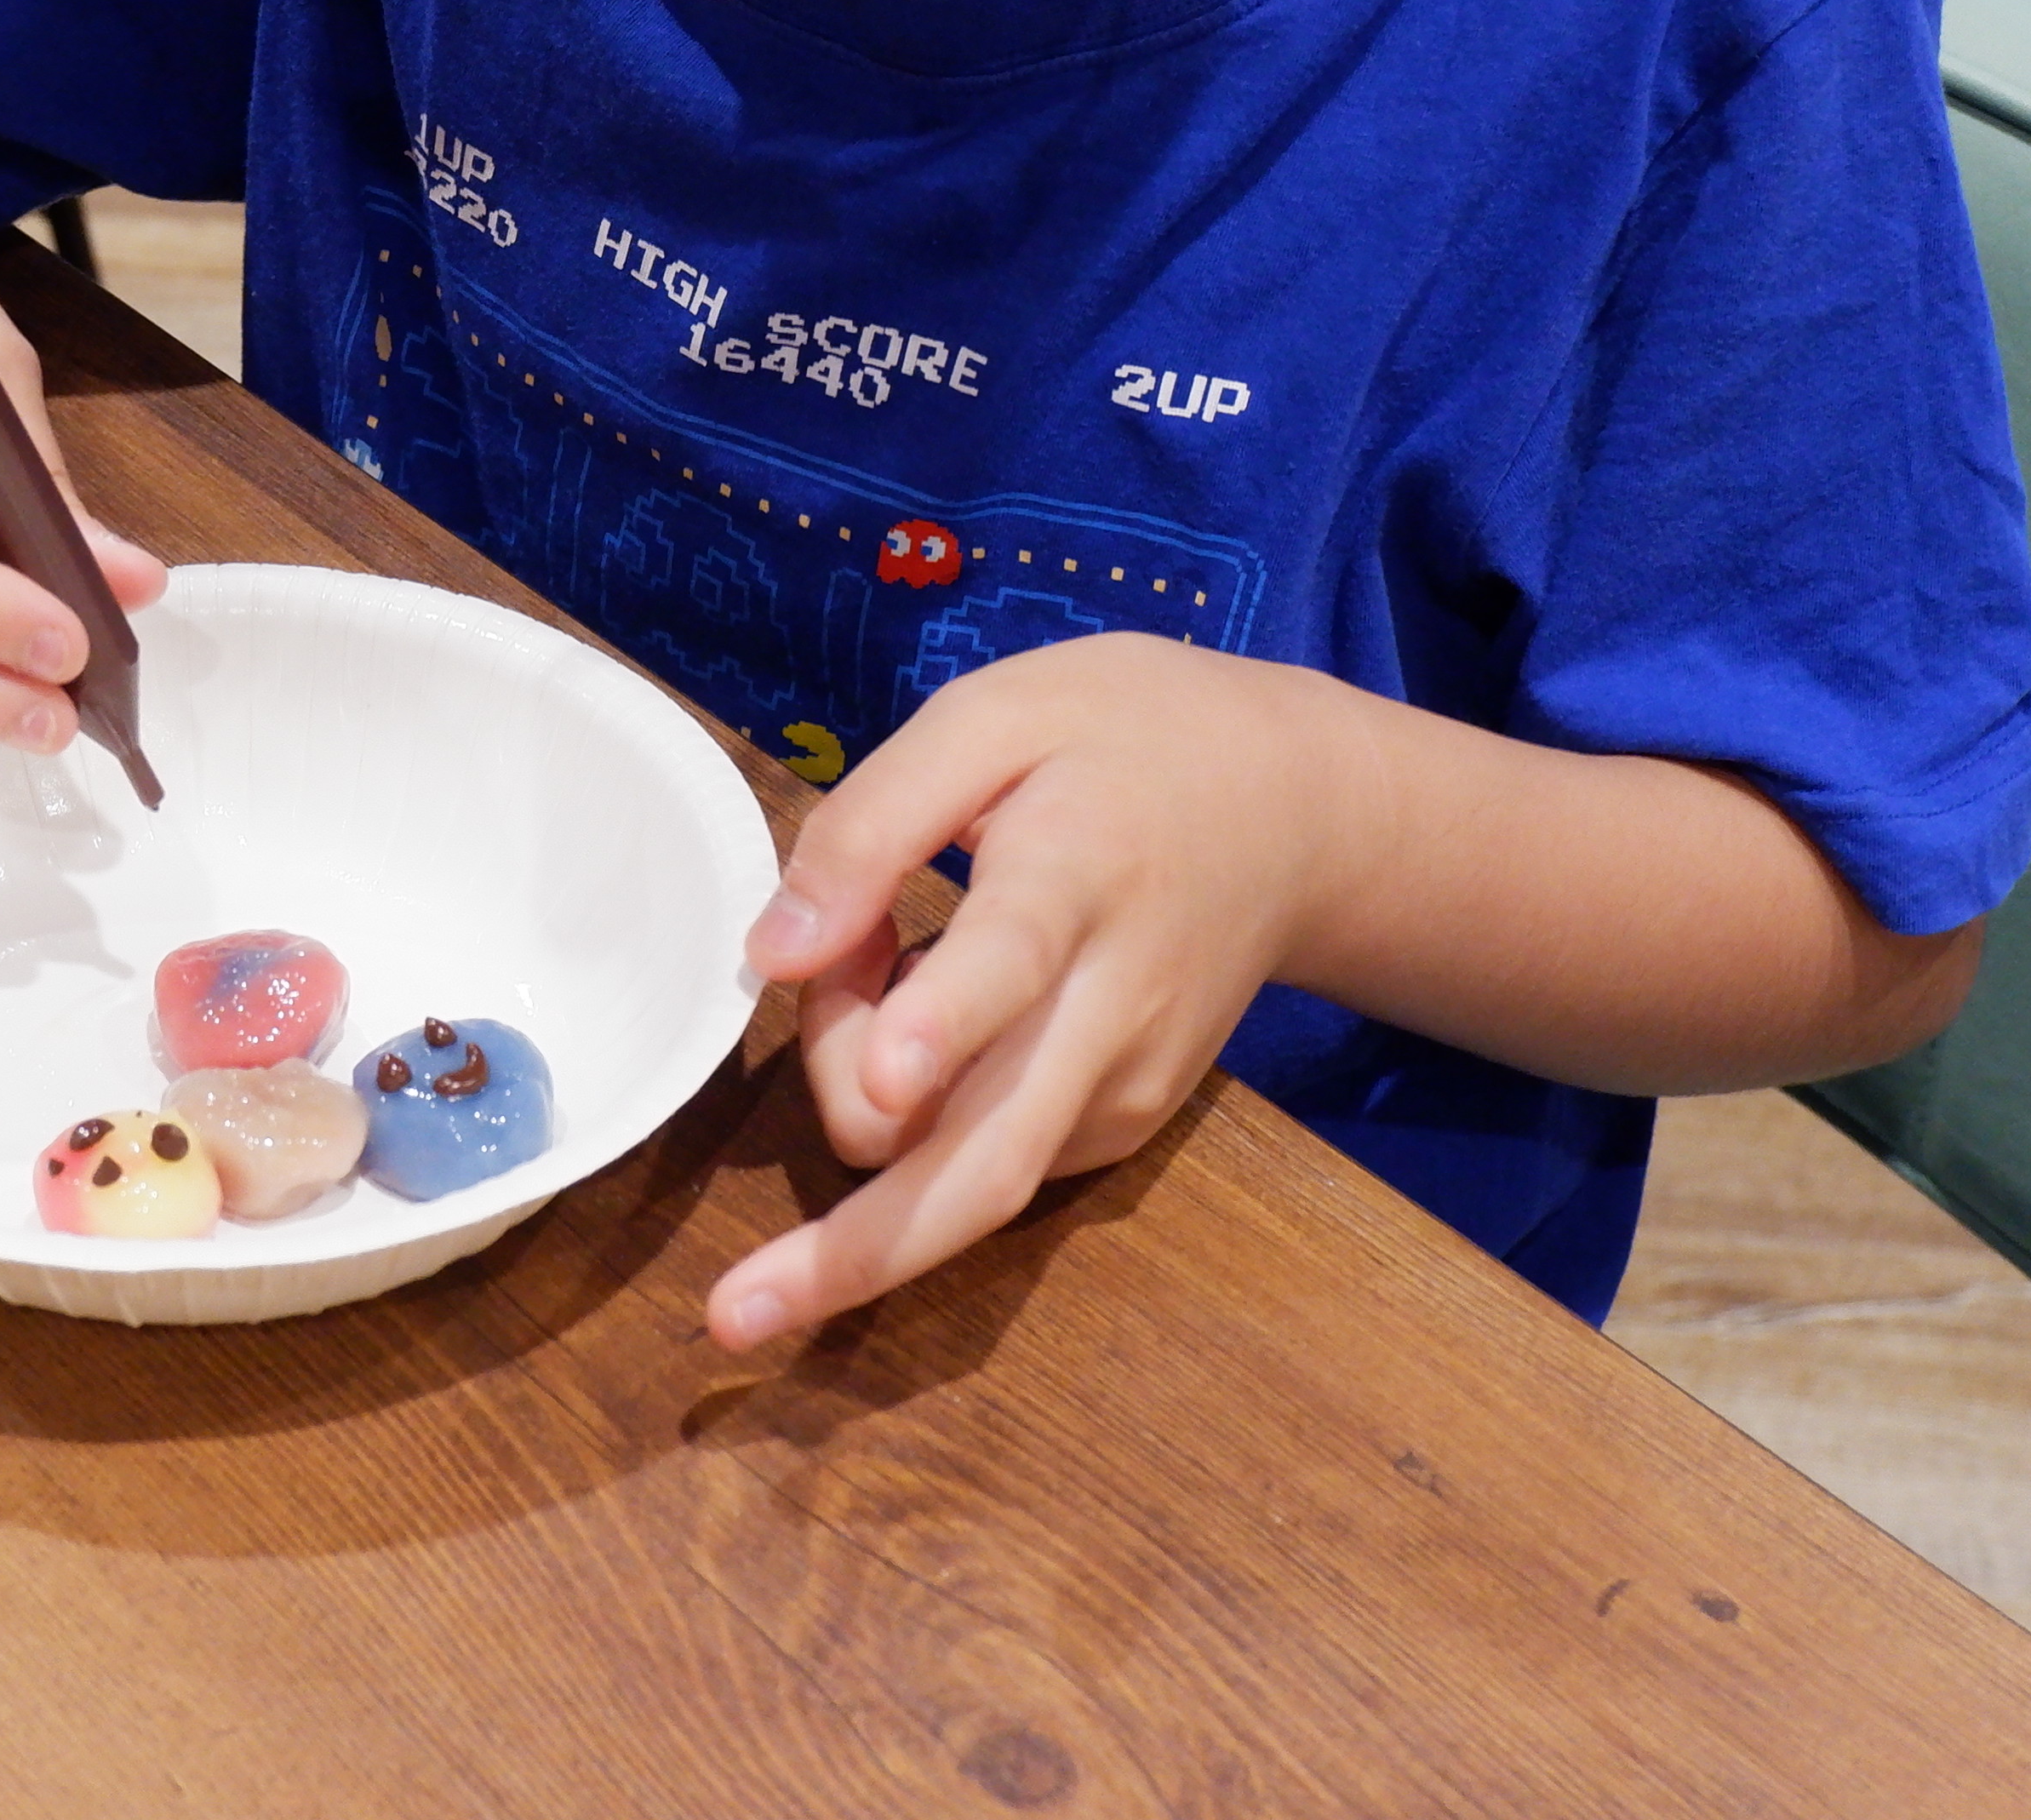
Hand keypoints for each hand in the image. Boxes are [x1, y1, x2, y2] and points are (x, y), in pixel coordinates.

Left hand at [703, 633, 1379, 1348]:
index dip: (939, 1021)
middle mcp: (1108, 1013)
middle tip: (729, 1316)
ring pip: (950, 1167)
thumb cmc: (1126, 741)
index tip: (881, 1073)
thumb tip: (771, 953)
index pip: (1009, 959)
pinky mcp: (1117, 1131)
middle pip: (981, 1167)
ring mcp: (1119, 1091)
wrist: (1301, 816)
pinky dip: (909, 1103)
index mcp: (1078, 875)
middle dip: (855, 1254)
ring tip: (875, 950)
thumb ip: (874, 824)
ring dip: (859, 1099)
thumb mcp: (995, 715)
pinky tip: (925, 1001)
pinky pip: (973, 1154)